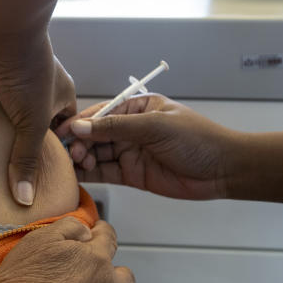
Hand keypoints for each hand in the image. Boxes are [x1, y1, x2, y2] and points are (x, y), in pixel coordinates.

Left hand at [0, 34, 75, 206]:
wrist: (2, 34)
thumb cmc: (28, 72)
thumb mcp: (33, 123)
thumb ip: (28, 160)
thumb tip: (25, 198)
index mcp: (64, 96)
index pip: (65, 133)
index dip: (57, 153)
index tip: (44, 176)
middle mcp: (44, 90)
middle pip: (37, 127)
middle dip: (27, 146)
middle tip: (17, 173)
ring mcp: (18, 85)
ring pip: (13, 117)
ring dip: (4, 134)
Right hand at [56, 94, 238, 199]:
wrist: (222, 170)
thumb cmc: (196, 139)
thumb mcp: (154, 126)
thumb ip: (115, 127)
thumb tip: (80, 127)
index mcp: (137, 107)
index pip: (101, 112)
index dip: (79, 122)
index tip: (61, 131)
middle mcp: (130, 128)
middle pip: (94, 134)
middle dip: (78, 142)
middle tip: (68, 151)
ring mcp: (130, 152)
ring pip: (96, 153)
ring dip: (81, 157)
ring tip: (75, 163)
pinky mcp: (131, 174)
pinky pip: (104, 172)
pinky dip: (89, 174)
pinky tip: (76, 175)